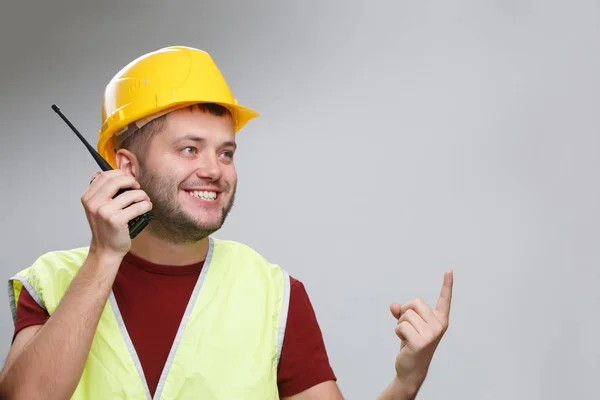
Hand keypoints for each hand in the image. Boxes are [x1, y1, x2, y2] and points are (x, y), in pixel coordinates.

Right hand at [81, 170, 151, 256]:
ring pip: (131, 193)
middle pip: (118, 180)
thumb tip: (106, 171)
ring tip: (144, 201)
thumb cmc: (106, 227)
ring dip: (143, 195)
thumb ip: (101, 191)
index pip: (105, 175)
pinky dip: (146, 206)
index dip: (121, 174)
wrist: (105, 249)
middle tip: (138, 188)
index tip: (129, 181)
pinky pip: (138, 206)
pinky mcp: (116, 220)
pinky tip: (146, 208)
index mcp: (87, 197)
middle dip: (132, 181)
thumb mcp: (97, 207)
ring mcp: (104, 211)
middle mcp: (93, 203)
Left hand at [389, 270, 452, 391]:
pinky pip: (401, 325)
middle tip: (408, 327)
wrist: (411, 370)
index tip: (449, 270)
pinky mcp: (421, 341)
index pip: (444, 299)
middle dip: (405, 311)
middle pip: (415, 302)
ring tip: (407, 336)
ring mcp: (432, 334)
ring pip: (406, 314)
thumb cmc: (411, 345)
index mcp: (439, 320)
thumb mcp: (408, 325)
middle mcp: (439, 325)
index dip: (447, 284)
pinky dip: (398, 332)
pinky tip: (405, 343)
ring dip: (400, 324)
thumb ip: (402, 313)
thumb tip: (393, 305)